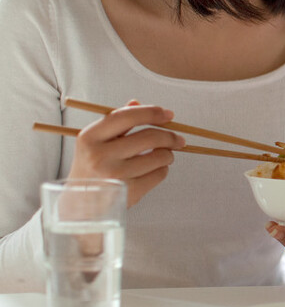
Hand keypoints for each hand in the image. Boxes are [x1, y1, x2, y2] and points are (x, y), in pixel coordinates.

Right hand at [67, 100, 184, 206]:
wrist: (82, 204)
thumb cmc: (92, 166)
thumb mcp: (96, 142)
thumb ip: (116, 122)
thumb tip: (136, 102)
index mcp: (89, 137)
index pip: (126, 116)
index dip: (150, 112)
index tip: (168, 114)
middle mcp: (100, 156)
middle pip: (149, 137)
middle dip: (170, 136)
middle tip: (179, 139)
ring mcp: (115, 175)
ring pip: (159, 156)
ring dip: (167, 154)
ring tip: (163, 156)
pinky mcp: (128, 192)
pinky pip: (160, 174)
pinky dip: (162, 170)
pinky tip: (153, 171)